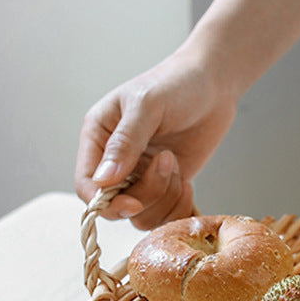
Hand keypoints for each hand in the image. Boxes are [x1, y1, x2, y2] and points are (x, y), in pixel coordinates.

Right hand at [74, 43, 237, 227]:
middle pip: (116, 206)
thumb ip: (125, 142)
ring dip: (165, 199)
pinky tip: (188, 184)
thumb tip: (103, 179)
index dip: (105, 203)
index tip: (133, 202)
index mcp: (98, 138)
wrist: (214, 85)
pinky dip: (179, 208)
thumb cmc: (177, 84)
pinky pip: (165, 215)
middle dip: (147, 194)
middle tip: (168, 161)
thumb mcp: (147, 106)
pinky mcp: (167, 186)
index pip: (86, 186)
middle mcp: (116, 162)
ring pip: (143, 216)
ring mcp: (142, 177)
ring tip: (177, 165)